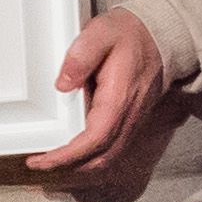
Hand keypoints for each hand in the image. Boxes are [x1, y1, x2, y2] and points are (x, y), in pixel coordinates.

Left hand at [25, 8, 177, 196]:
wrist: (163, 37)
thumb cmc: (132, 35)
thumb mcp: (102, 33)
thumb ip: (81, 56)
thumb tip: (62, 84)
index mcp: (119, 99)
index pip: (94, 140)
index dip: (67, 156)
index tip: (43, 160)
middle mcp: (128, 116)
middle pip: (101, 158)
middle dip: (68, 167)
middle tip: (38, 163)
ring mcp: (132, 121)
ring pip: (107, 157)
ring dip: (79, 165)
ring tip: (51, 158)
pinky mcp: (130, 120)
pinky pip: (111, 147)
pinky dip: (90, 156)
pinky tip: (72, 148)